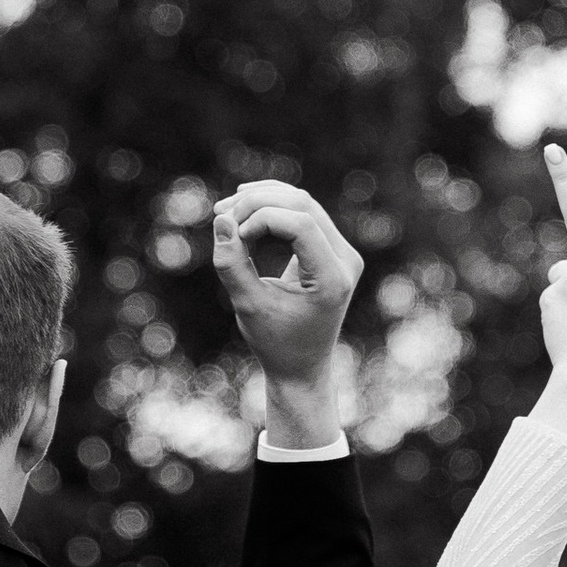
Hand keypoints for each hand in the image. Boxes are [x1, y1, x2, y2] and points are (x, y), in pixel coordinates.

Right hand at [212, 180, 362, 448]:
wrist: (302, 366)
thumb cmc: (274, 342)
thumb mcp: (248, 306)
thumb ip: (232, 264)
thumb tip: (222, 219)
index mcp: (332, 279)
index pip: (300, 224)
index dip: (260, 219)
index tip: (232, 237)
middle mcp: (346, 260)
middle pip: (302, 205)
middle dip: (258, 202)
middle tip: (220, 214)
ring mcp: (343, 252)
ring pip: (302, 203)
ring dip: (262, 200)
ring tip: (224, 211)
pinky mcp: (333, 249)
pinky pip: (303, 213)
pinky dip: (272, 207)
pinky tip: (242, 211)